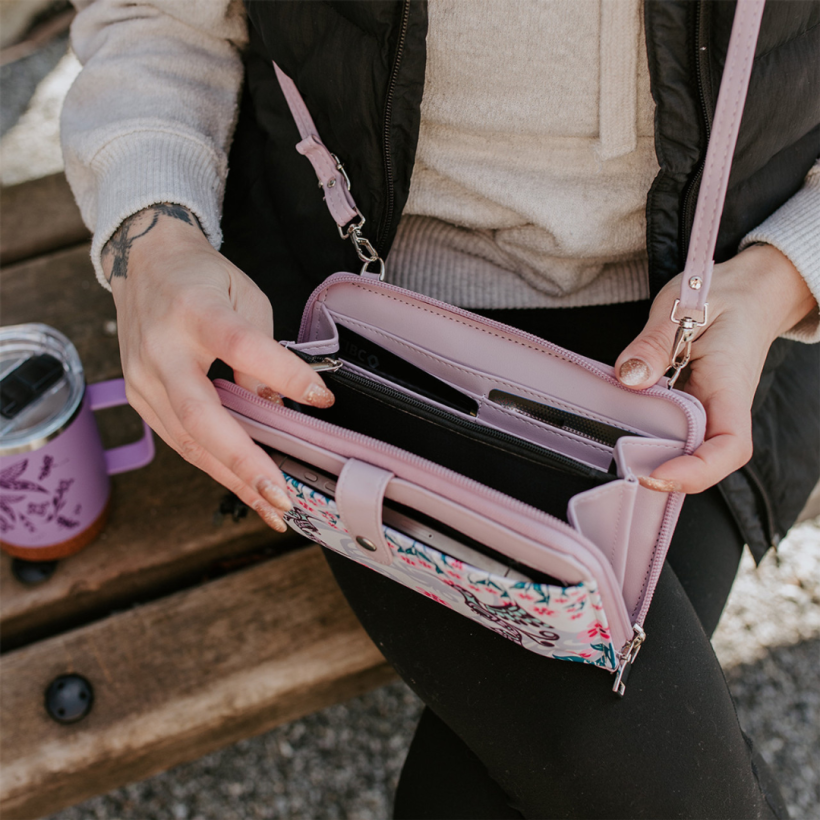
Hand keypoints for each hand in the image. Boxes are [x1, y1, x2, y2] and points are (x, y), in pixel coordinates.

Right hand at [103, 204, 334, 531]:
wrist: (142, 262)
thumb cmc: (202, 278)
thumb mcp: (246, 298)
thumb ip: (263, 351)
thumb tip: (278, 408)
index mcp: (194, 311)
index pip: (242, 347)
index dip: (283, 374)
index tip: (322, 398)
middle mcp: (160, 349)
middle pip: (200, 414)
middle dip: (244, 461)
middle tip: (282, 497)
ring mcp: (142, 377)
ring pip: (188, 440)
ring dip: (233, 478)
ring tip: (272, 509)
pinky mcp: (139, 396)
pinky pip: (180, 440)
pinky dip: (215, 466)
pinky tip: (245, 487)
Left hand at [615, 243, 815, 493]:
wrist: (748, 292)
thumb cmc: (720, 297)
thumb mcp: (682, 308)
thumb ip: (654, 343)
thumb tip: (629, 377)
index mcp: (730, 388)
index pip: (729, 446)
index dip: (697, 470)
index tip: (657, 474)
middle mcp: (722, 408)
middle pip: (705, 461)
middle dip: (669, 477)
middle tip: (623, 472)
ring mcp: (707, 411)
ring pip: (686, 451)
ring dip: (655, 461)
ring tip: (617, 461)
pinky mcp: (690, 407)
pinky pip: (673, 433)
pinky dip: (649, 440)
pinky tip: (620, 437)